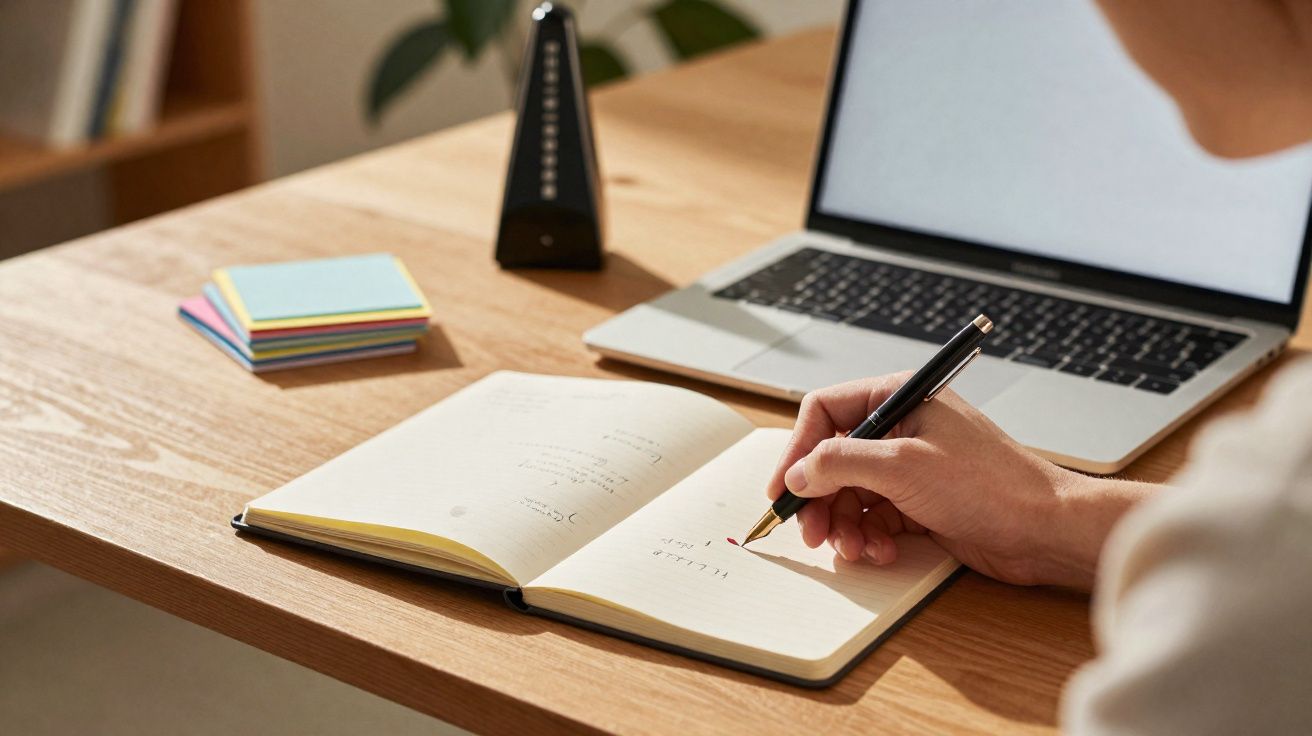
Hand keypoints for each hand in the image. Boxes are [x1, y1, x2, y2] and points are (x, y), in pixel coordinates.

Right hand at [765, 374, 1153, 588]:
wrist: (1045, 529)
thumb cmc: (991, 484)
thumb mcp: (903, 467)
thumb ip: (841, 463)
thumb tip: (799, 472)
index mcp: (899, 399)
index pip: (825, 412)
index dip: (798, 450)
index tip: (784, 487)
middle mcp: (901, 429)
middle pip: (832, 458)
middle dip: (820, 498)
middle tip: (811, 532)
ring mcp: (909, 467)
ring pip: (850, 493)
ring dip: (843, 524)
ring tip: (852, 548)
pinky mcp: (918, 503)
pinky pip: (873, 518)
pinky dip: (868, 537)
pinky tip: (880, 552)